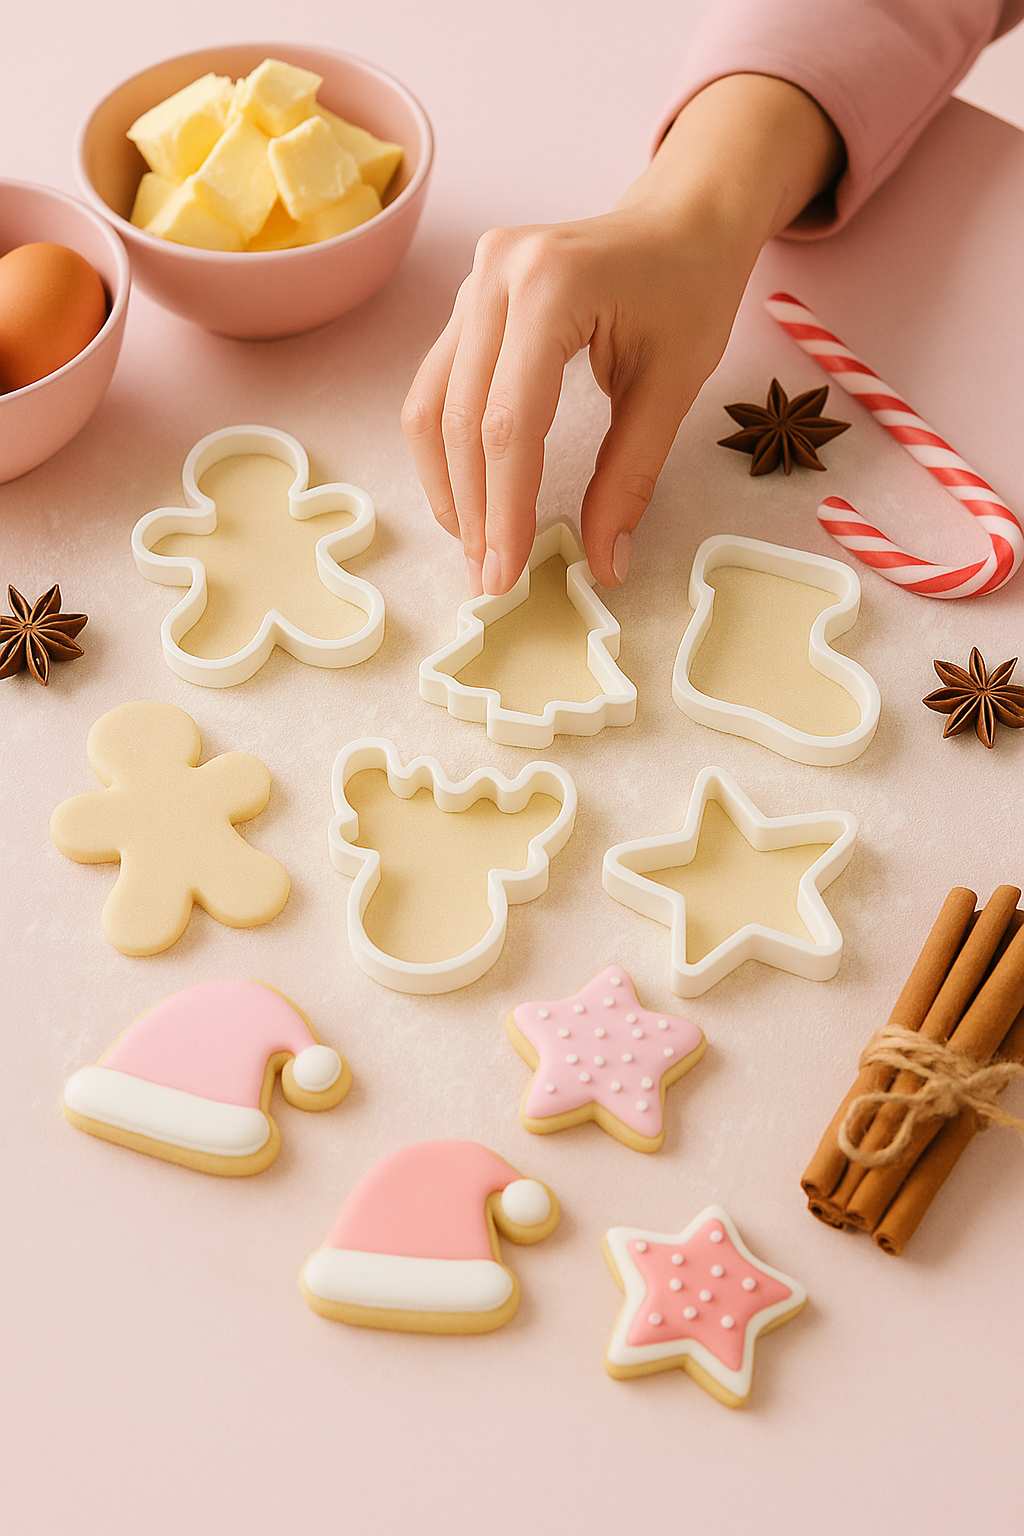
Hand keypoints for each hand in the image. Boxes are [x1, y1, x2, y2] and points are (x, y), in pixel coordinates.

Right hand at [402, 75, 840, 594]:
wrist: (680, 219)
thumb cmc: (688, 291)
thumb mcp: (673, 387)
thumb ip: (630, 477)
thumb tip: (603, 565)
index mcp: (552, 286)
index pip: (510, 422)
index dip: (503, 508)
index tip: (504, 574)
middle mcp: (496, 276)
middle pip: (460, 419)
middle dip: (472, 509)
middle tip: (487, 578)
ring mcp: (473, 282)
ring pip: (432, 404)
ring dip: (448, 485)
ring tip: (474, 545)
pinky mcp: (467, 299)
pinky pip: (439, 383)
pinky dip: (448, 448)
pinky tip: (470, 494)